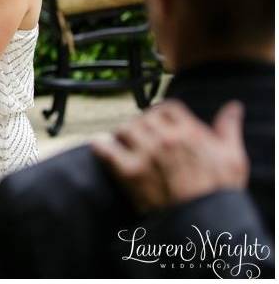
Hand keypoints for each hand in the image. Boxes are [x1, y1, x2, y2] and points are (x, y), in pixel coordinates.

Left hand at [91, 100, 247, 212]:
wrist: (204, 225)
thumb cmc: (221, 193)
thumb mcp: (233, 158)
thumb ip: (228, 128)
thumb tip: (233, 107)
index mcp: (189, 132)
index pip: (166, 107)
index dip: (161, 115)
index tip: (158, 125)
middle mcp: (166, 138)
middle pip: (142, 118)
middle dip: (142, 129)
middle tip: (141, 141)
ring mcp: (146, 154)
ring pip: (123, 130)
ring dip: (123, 138)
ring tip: (125, 148)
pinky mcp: (129, 172)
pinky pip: (104, 148)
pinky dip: (100, 147)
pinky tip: (102, 150)